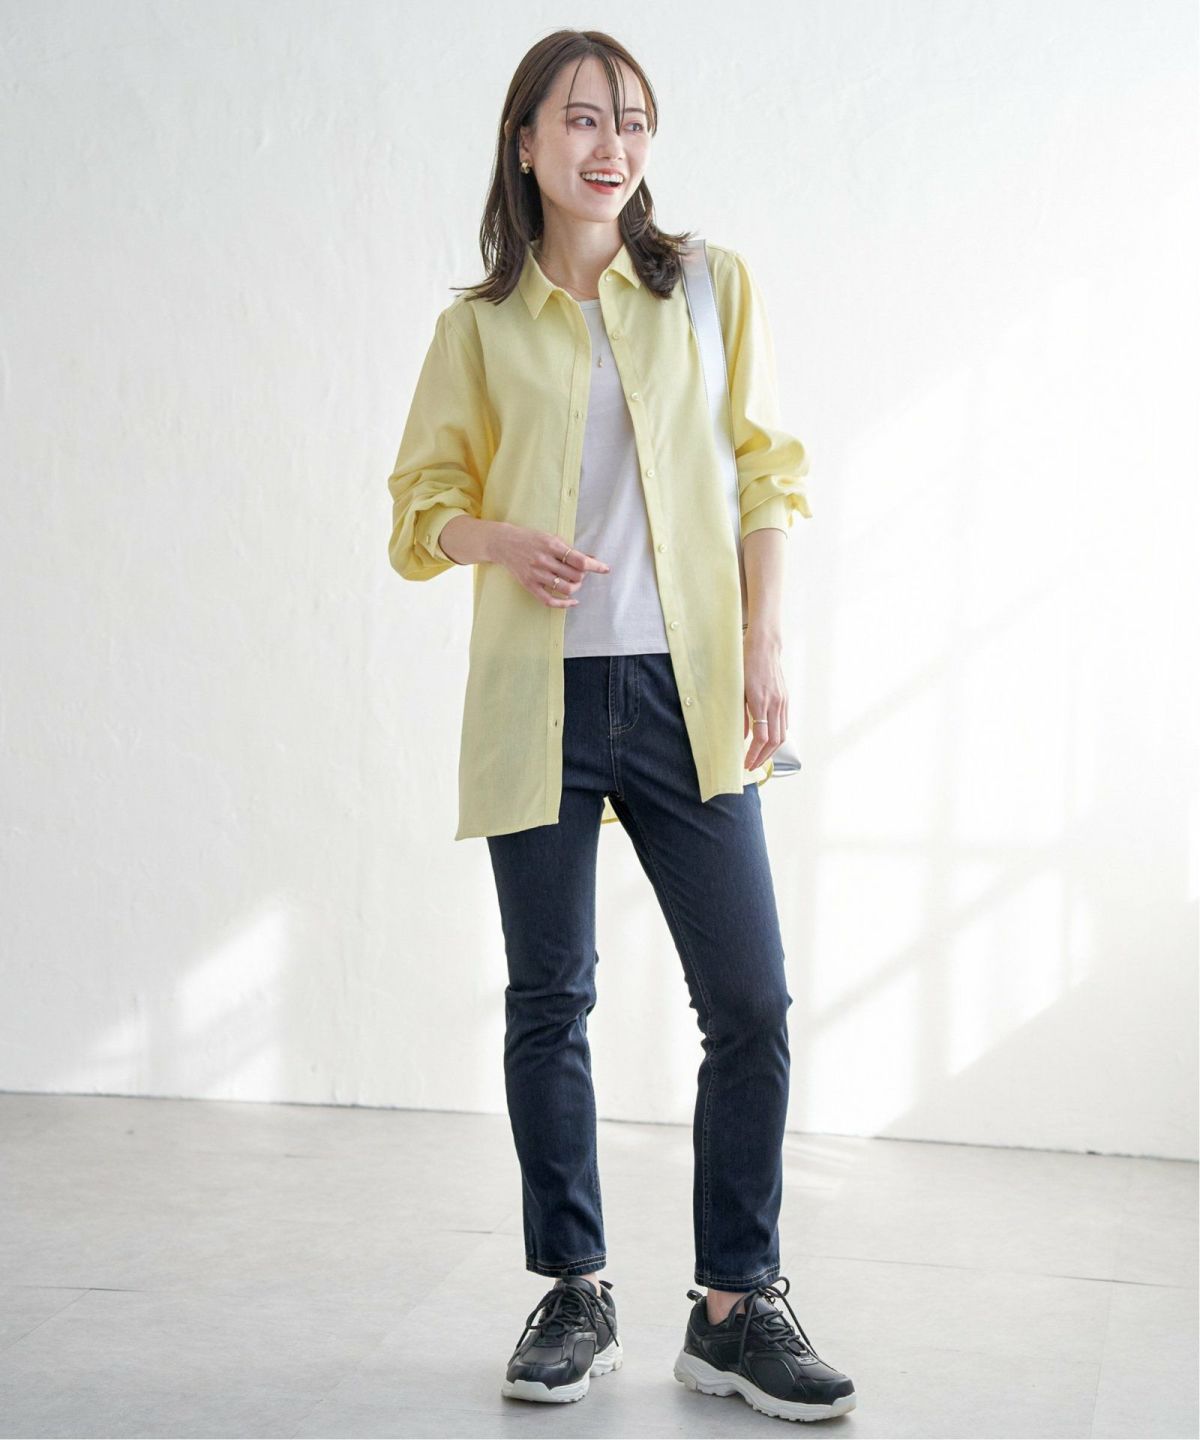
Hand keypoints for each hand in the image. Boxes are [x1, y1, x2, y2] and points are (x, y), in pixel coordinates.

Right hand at [492, 524, 610, 607]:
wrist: (503, 543)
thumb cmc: (530, 539)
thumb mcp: (551, 538)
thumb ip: (570, 550)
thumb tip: (592, 558)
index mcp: (551, 545)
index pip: (579, 560)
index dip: (595, 566)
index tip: (605, 569)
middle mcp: (544, 560)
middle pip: (575, 576)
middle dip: (583, 576)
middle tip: (580, 572)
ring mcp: (536, 574)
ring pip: (566, 589)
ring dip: (575, 588)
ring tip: (574, 583)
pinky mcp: (529, 585)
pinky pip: (550, 601)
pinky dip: (564, 604)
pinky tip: (572, 601)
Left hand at [743, 630, 787, 771]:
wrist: (764, 647)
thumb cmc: (746, 664)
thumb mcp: (737, 689)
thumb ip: (740, 714)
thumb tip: (741, 735)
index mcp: (761, 702)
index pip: (761, 737)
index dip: (754, 754)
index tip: (746, 763)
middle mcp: (776, 704)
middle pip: (774, 741)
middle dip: (763, 757)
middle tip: (752, 766)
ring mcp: (783, 702)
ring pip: (782, 735)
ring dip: (771, 751)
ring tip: (759, 758)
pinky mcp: (785, 700)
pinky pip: (784, 724)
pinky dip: (777, 737)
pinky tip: (768, 742)